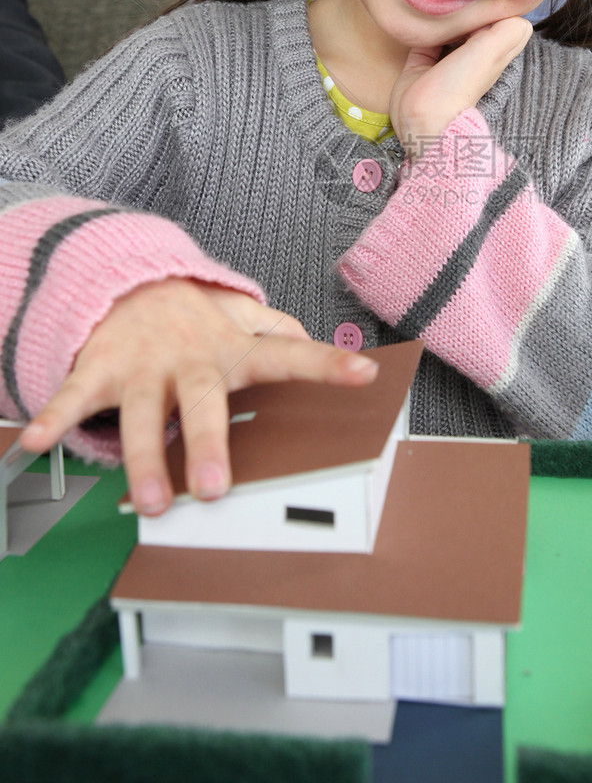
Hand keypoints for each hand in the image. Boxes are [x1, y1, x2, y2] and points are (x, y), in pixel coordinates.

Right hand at [19, 278, 377, 514]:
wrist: (129, 282)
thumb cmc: (196, 318)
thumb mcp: (244, 320)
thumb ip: (282, 335)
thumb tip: (333, 351)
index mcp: (234, 350)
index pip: (288, 357)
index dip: (326, 366)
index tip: (363, 373)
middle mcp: (191, 358)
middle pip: (202, 402)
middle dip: (207, 444)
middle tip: (214, 488)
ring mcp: (144, 364)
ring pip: (141, 413)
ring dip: (143, 457)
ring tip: (151, 499)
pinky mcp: (99, 368)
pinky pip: (75, 394)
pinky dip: (55, 417)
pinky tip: (38, 441)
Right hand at [389, 17, 532, 150]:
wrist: (423, 119)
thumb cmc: (460, 86)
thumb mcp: (491, 53)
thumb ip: (507, 30)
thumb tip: (510, 10)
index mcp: (495, 53)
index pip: (505, 21)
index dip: (497, 7)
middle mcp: (474, 55)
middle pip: (476, 22)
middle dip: (470, 7)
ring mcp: (447, 60)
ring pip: (450, 27)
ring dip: (445, 15)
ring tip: (439, 0)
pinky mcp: (421, 63)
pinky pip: (424, 37)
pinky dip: (423, 28)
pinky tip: (420, 17)